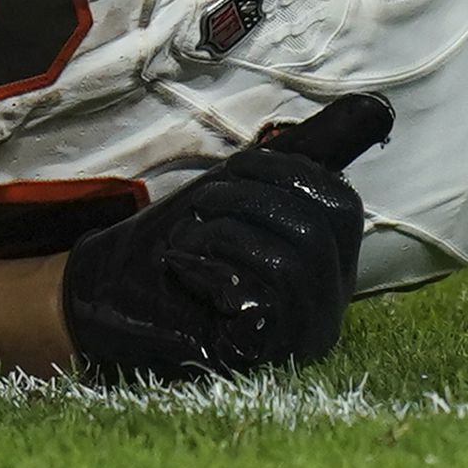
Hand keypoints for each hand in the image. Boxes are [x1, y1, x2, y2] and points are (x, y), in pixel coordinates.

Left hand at [60, 97, 388, 382]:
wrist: (103, 304)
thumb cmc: (168, 251)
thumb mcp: (232, 203)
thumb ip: (282, 173)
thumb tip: (364, 110)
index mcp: (324, 267)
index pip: (343, 206)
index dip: (293, 171)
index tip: (238, 166)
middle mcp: (326, 306)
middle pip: (322, 227)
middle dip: (252, 198)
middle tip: (202, 206)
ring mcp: (300, 337)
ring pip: (294, 258)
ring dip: (226, 231)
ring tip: (189, 238)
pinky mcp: (267, 356)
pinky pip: (265, 297)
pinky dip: (216, 266)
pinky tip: (187, 270)